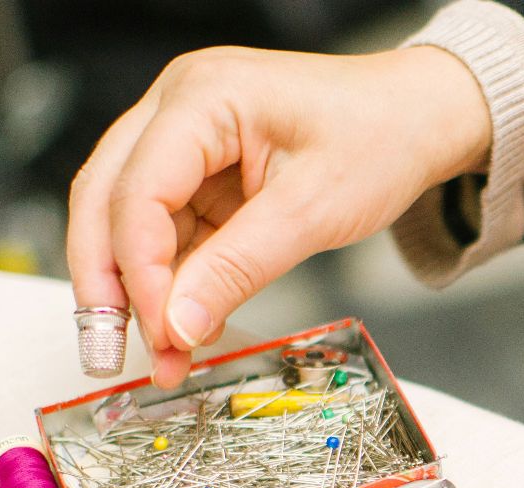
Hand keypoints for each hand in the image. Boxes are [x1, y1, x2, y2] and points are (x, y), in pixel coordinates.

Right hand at [68, 45, 491, 386]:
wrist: (417, 119)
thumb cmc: (380, 137)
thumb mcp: (313, 210)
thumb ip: (238, 268)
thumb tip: (178, 326)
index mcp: (202, 96)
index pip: (139, 191)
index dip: (140, 270)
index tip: (162, 332)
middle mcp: (177, 107)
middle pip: (106, 199)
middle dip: (107, 283)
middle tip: (109, 354)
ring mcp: (183, 139)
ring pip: (126, 220)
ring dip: (137, 291)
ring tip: (162, 356)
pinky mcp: (198, 172)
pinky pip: (165, 230)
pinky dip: (170, 281)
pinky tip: (182, 326)